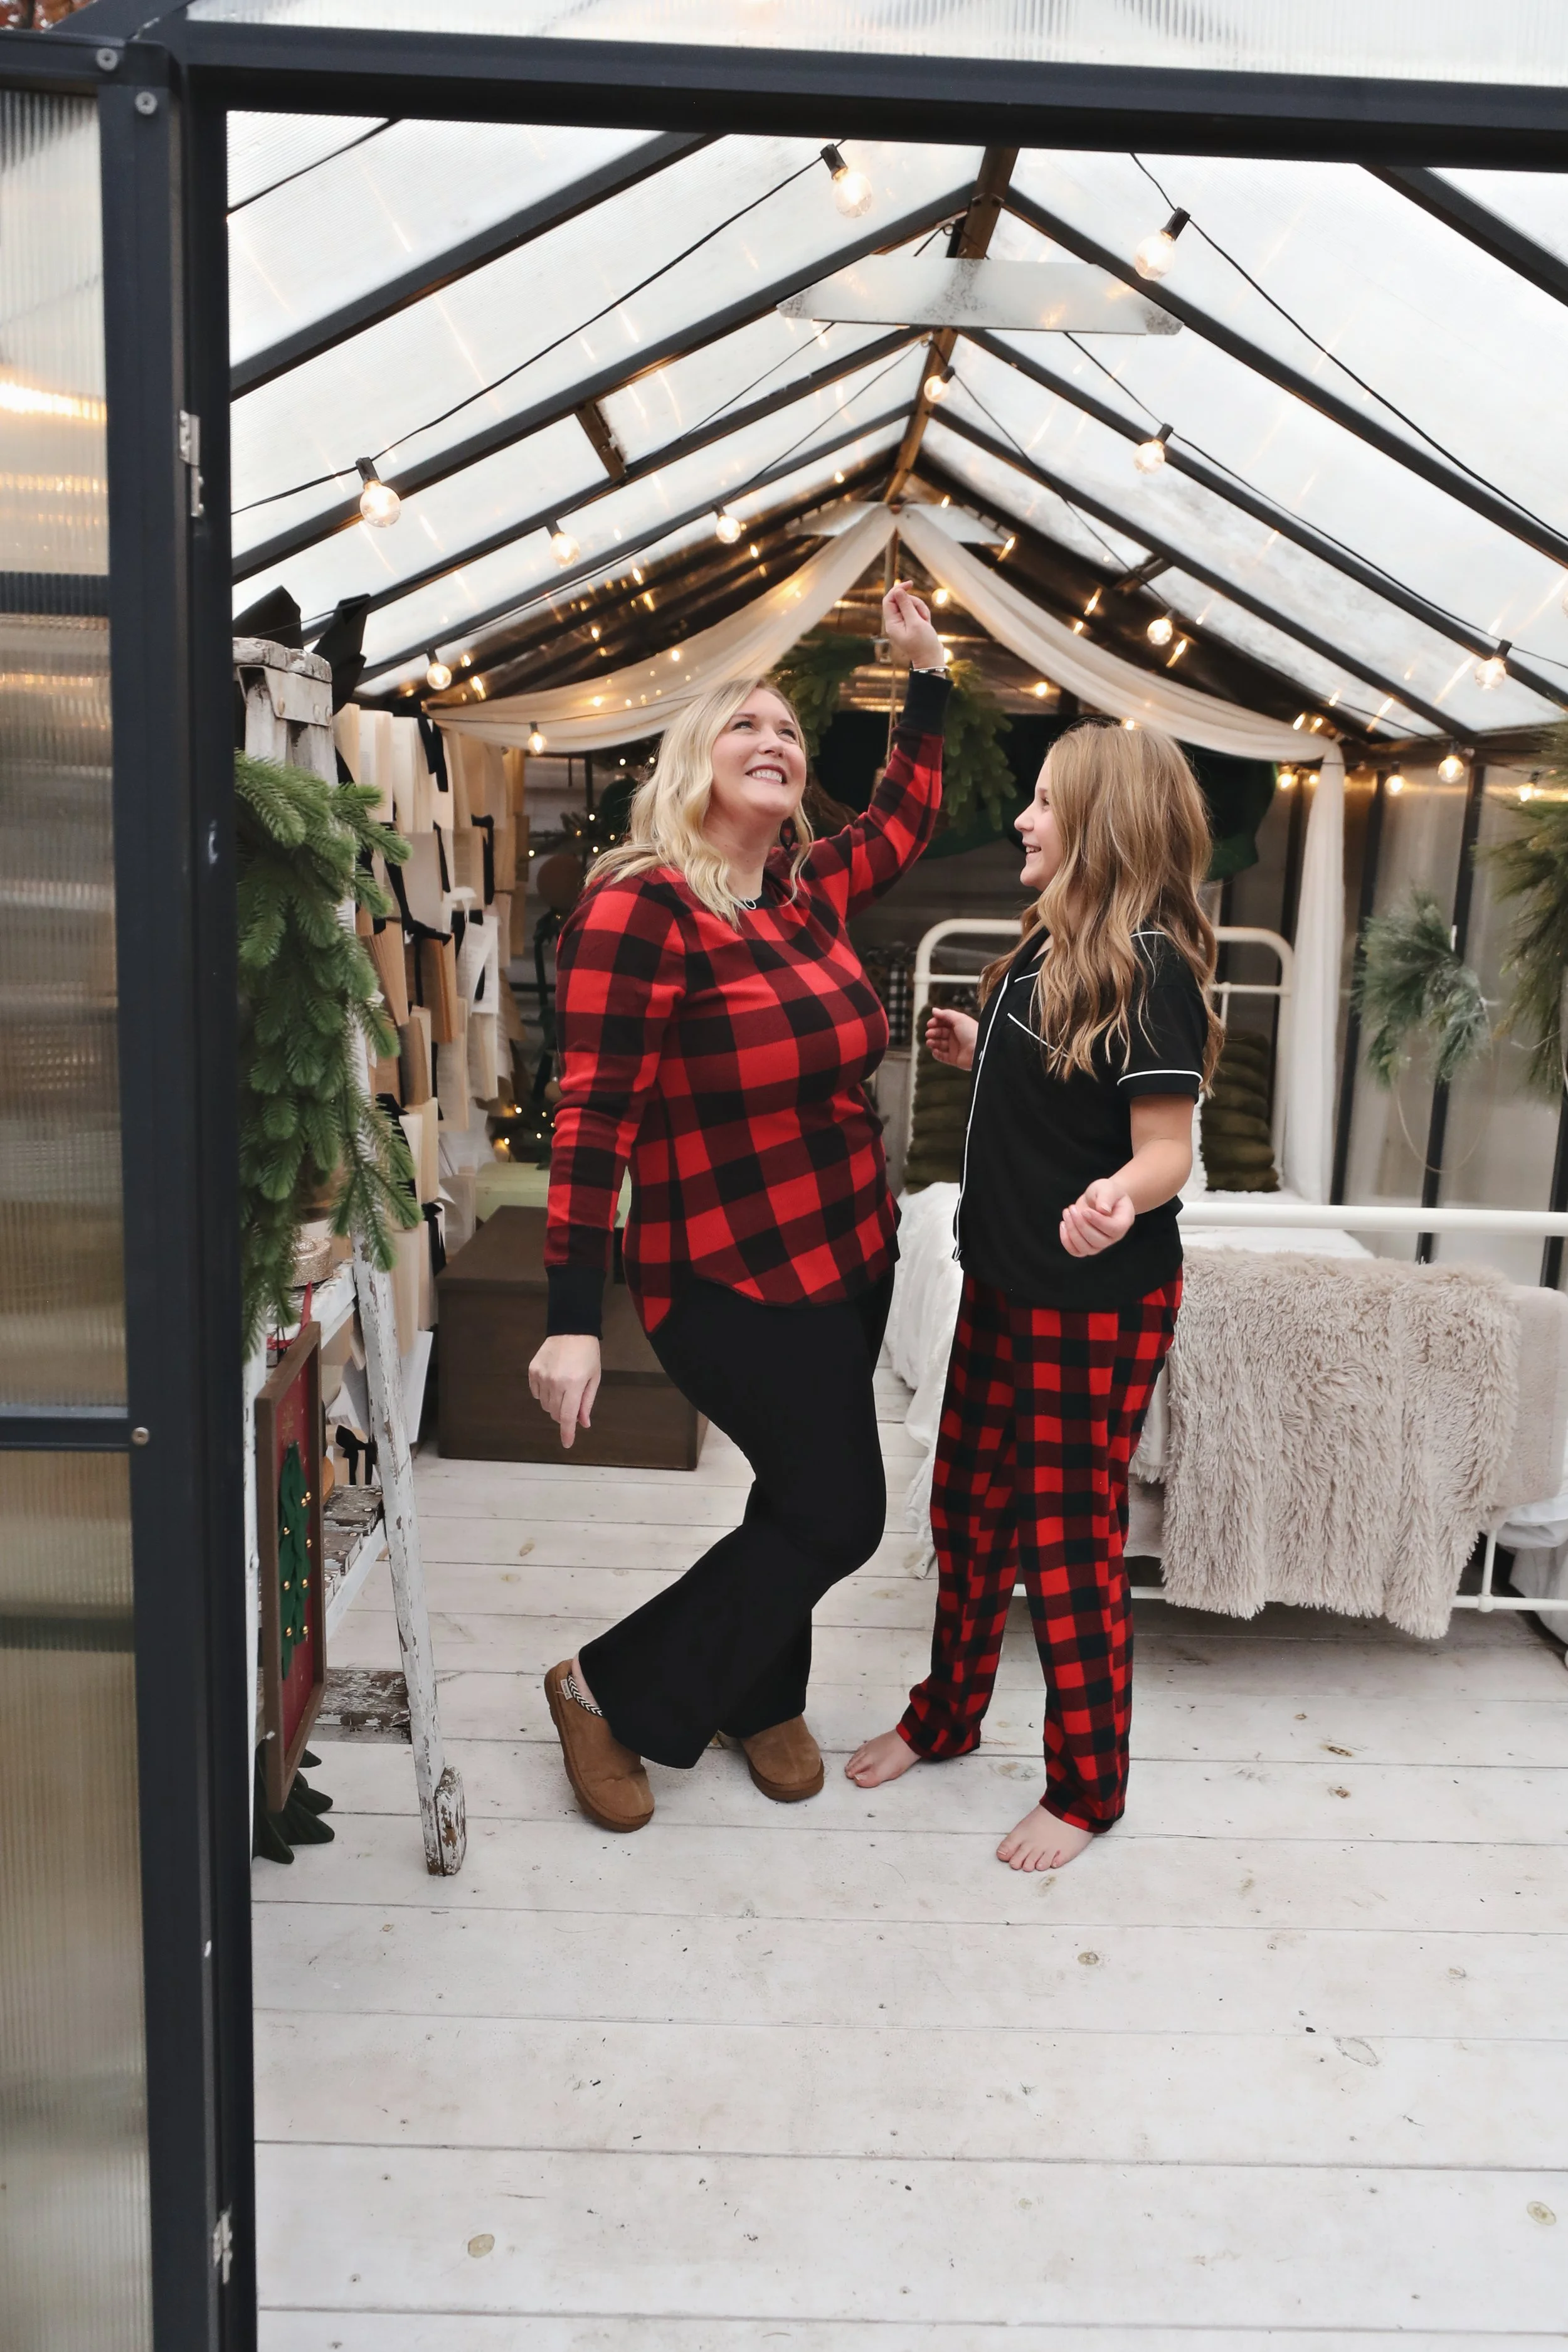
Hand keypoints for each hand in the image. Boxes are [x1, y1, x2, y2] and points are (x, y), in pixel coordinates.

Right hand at [528, 1334, 601, 1448]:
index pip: (568, 1416)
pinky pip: (536, 1393)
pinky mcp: (532, 1370)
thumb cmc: (587, 1354)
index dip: (567, 1433)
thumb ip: (587, 1402)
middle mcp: (556, 1382)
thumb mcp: (594, 1378)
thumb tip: (583, 1424)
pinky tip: (552, 1382)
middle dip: (564, 1416)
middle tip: (571, 1404)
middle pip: (556, 1413)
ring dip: (554, 1405)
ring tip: (563, 1389)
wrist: (571, 1329)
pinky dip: (543, 1394)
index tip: (567, 1444)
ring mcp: (542, 1376)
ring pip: (545, 1405)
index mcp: (574, 1384)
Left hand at [883, 580, 946, 673]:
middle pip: (902, 601)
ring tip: (926, 622)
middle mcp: (895, 622)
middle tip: (922, 615)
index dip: (898, 589)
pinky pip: (917, 611)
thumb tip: (897, 591)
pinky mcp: (912, 623)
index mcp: (892, 623)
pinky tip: (927, 623)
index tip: (910, 584)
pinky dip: (923, 614)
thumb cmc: (923, 644)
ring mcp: (904, 623)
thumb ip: (906, 606)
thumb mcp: (915, 622)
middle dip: (915, 603)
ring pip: (911, 605)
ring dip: (921, 609)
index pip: (889, 599)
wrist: (931, 659)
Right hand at [926, 1008, 977, 1069]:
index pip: (944, 1022)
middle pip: (941, 1033)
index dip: (936, 1022)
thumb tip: (934, 1010)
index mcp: (959, 1025)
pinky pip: (943, 1057)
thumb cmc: (972, 1033)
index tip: (930, 1024)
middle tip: (929, 1033)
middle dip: (934, 1032)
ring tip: (930, 1042)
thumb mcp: (959, 1019)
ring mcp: (956, 1048)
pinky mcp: (954, 1059)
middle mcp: (957, 1036)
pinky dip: (937, 1054)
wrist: (979, 1051)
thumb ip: (946, 1014)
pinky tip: (934, 1051)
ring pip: (940, 1044)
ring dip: (933, 1042)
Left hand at [1059, 1177, 1135, 1258]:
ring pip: (1085, 1248)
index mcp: (1123, 1222)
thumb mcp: (1108, 1188)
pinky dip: (1066, 1241)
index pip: (1113, 1229)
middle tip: (1072, 1208)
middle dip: (1081, 1225)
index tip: (1085, 1211)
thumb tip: (1103, 1210)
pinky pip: (1076, 1252)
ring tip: (1067, 1212)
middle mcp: (1113, 1237)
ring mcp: (1100, 1244)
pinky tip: (1063, 1224)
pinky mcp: (1087, 1245)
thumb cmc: (1106, 1192)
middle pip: (1098, 1241)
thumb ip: (1106, 1197)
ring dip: (1072, 1231)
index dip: (1097, 1222)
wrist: (1098, 1198)